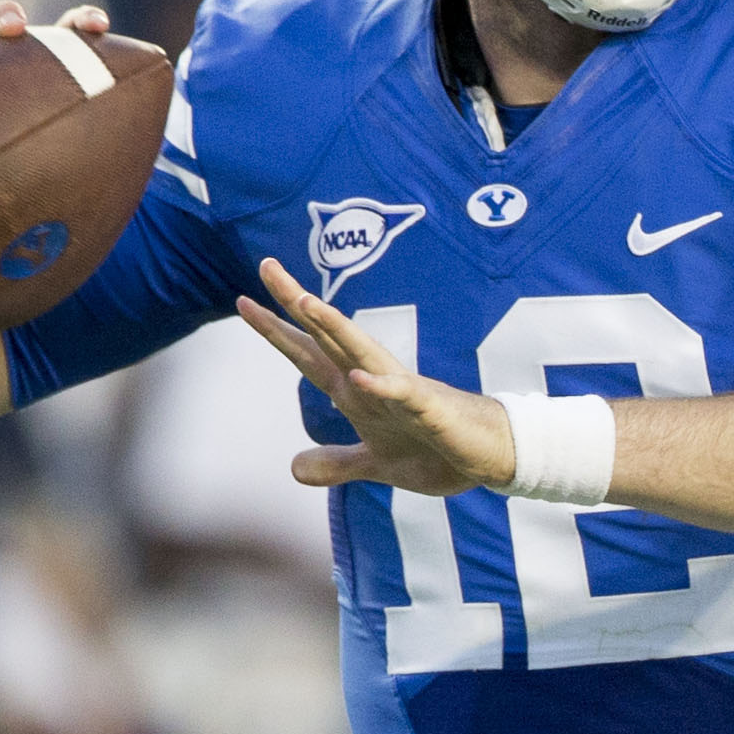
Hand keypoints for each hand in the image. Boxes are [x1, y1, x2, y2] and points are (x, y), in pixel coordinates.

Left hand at [237, 256, 517, 495]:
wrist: (489, 457)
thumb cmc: (437, 450)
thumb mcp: (375, 464)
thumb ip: (337, 462)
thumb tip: (294, 468)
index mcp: (356, 391)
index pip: (307, 353)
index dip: (275, 330)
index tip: (244, 301)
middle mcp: (373, 380)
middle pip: (327, 335)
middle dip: (296, 303)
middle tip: (265, 265)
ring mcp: (401, 392)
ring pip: (361, 352)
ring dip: (335, 328)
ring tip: (306, 303)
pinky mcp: (429, 409)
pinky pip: (403, 394)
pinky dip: (381, 386)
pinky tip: (359, 378)